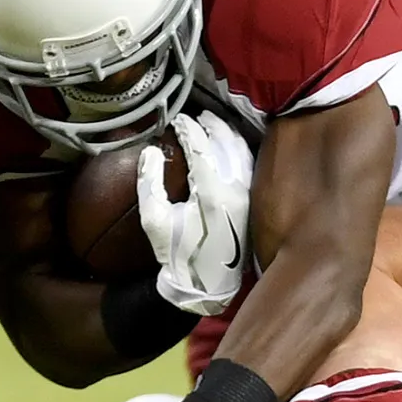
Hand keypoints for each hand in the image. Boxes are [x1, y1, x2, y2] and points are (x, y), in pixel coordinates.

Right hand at [141, 113, 252, 315]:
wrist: (207, 285)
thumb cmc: (177, 254)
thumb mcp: (154, 221)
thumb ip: (149, 184)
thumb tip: (151, 152)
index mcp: (211, 193)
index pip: (201, 146)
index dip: (188, 128)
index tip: (177, 120)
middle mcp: (235, 189)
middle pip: (226, 142)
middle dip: (210, 124)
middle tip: (196, 116)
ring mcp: (248, 195)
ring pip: (242, 151)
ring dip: (227, 133)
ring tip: (212, 124)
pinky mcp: (252, 201)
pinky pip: (248, 164)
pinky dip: (238, 148)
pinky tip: (228, 145)